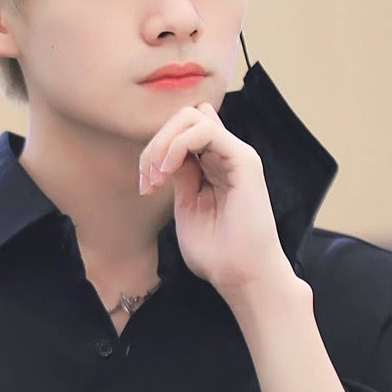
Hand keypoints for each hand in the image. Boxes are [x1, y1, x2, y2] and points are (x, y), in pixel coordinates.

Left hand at [139, 102, 294, 295]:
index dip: (157, 148)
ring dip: (164, 142)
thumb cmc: (217, 253)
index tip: (147, 185)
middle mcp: (226, 155)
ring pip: (193, 115)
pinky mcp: (244, 161)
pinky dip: (178, 145)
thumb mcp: (186, 207)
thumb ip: (180, 177)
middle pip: (185, 116)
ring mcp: (236, 155)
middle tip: (149, 179)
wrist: (242, 277)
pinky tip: (167, 171)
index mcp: (213, 166)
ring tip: (157, 176)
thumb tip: (168, 153)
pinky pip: (206, 129)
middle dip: (156, 142)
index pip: (183, 131)